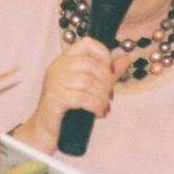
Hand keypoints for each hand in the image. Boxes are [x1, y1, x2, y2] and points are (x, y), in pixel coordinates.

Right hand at [14, 37, 127, 153]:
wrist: (47, 130)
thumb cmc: (68, 108)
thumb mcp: (90, 87)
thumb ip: (107, 73)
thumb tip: (126, 59)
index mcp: (65, 60)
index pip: (87, 43)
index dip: (103, 55)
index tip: (110, 71)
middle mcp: (58, 67)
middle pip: (91, 65)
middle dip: (107, 82)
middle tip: (109, 96)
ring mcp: (54, 82)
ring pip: (88, 82)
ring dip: (102, 97)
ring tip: (103, 107)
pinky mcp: (55, 98)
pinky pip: (82, 98)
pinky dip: (95, 106)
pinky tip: (97, 113)